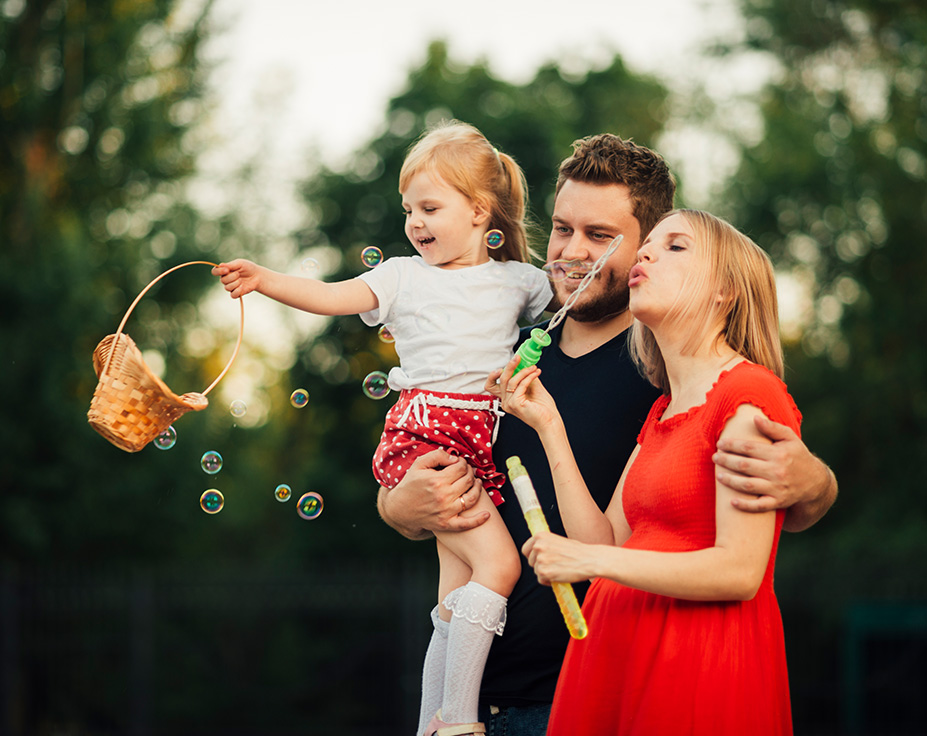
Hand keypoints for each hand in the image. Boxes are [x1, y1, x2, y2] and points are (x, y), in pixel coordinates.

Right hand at [212, 259, 261, 298]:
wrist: (257, 275)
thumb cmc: (248, 267)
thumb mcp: (240, 263)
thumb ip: (231, 265)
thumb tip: (220, 265)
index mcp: (224, 271)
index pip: (215, 272)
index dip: (218, 271)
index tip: (227, 270)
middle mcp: (226, 279)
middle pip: (222, 280)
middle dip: (231, 277)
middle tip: (239, 274)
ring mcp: (231, 287)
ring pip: (227, 288)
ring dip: (235, 283)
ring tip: (241, 280)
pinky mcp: (236, 293)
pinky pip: (232, 295)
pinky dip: (237, 291)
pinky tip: (242, 287)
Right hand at [377, 449, 489, 538]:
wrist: (399, 509)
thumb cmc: (409, 484)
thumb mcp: (419, 464)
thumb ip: (437, 456)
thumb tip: (455, 458)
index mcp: (437, 480)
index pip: (461, 468)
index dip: (463, 463)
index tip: (460, 463)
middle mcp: (443, 496)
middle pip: (468, 481)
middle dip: (471, 473)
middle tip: (468, 472)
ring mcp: (446, 512)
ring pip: (471, 498)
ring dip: (478, 489)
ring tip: (477, 484)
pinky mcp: (446, 524)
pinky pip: (466, 524)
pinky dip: (478, 520)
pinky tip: (487, 514)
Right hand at [485, 356, 559, 431]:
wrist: (550, 421)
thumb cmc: (543, 408)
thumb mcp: (532, 387)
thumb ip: (525, 377)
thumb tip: (524, 364)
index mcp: (507, 399)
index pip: (491, 386)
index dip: (493, 375)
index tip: (503, 366)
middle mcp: (505, 402)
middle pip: (501, 380)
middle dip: (510, 366)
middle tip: (518, 357)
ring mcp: (509, 404)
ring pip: (512, 381)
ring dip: (524, 371)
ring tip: (534, 368)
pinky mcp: (515, 404)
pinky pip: (520, 385)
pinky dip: (529, 377)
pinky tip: (536, 373)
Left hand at [522, 531, 594, 584]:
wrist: (589, 559)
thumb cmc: (577, 551)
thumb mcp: (557, 540)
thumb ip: (545, 545)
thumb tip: (536, 551)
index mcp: (540, 536)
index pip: (526, 549)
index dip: (532, 556)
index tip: (538, 560)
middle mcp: (538, 546)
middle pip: (531, 562)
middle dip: (540, 565)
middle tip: (553, 566)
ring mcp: (541, 559)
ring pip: (536, 571)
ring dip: (546, 573)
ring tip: (559, 570)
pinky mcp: (545, 572)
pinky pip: (541, 580)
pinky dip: (548, 581)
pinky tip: (558, 576)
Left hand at [714, 415, 829, 512]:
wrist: (816, 483)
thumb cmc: (798, 456)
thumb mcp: (790, 439)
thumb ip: (772, 428)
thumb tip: (754, 418)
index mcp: (778, 454)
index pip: (749, 448)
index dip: (732, 445)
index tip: (720, 443)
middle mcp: (777, 471)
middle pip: (745, 466)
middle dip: (726, 461)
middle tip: (715, 457)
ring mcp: (777, 488)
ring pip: (748, 485)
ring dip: (730, 481)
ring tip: (718, 475)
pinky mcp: (778, 502)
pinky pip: (759, 506)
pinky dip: (745, 505)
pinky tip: (732, 501)